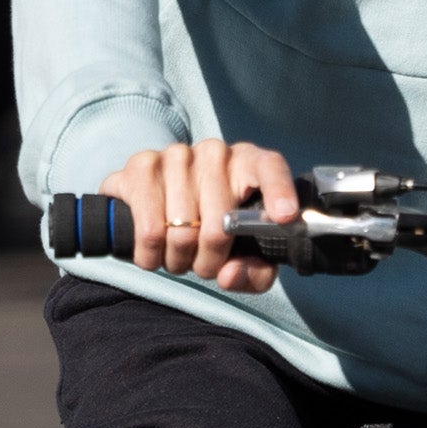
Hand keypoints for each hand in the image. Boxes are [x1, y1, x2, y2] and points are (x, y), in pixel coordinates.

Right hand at [104, 138, 299, 294]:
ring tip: (178, 255)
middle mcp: (216, 153)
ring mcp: (178, 155)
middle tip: (203, 264)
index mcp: (250, 165)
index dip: (279, 191)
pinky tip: (153, 252)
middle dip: (210, 260)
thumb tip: (229, 274)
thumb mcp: (244, 255)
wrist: (156, 206)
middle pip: (220, 225)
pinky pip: (149, 229)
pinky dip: (151, 254)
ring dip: (179, 260)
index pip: (270, 168)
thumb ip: (253, 273)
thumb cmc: (212, 231)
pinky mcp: (142, 164)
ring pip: (182, 231)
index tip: (284, 217)